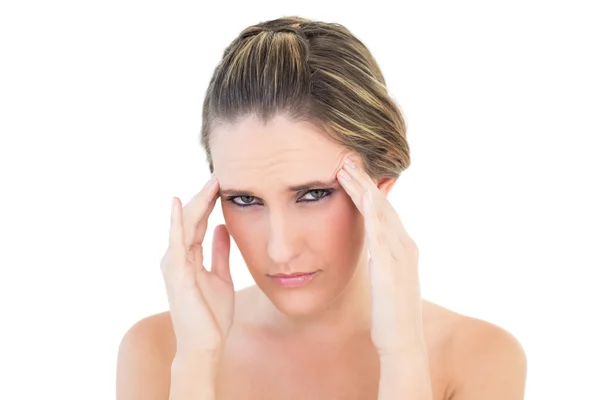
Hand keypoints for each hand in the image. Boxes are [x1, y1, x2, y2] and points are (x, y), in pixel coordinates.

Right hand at [160, 175, 233, 356]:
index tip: (223, 183)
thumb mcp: (221, 277)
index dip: (209, 202)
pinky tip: (180, 204)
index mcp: (189, 258)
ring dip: (197, 202)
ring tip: (211, 182)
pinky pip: (176, 242)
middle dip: (205, 196)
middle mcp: (178, 257)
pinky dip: (177, 222)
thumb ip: (220, 253)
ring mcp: (175, 264)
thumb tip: (223, 227)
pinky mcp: (176, 273)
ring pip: (185, 225)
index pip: (199, 222)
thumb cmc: (211, 315)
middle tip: (219, 175)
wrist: (206, 345)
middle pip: (191, 219)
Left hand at [337, 158, 423, 356]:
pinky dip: (374, 215)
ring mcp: (400, 257)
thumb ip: (380, 259)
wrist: (402, 344)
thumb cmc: (390, 314)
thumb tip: (370, 247)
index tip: (349, 171)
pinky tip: (364, 198)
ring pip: (381, 214)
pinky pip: (382, 237)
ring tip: (348, 168)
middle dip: (364, 180)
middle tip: (346, 158)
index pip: (382, 210)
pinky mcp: (391, 271)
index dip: (367, 189)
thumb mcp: (385, 279)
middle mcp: (405, 246)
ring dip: (365, 189)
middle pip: (382, 205)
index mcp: (402, 248)